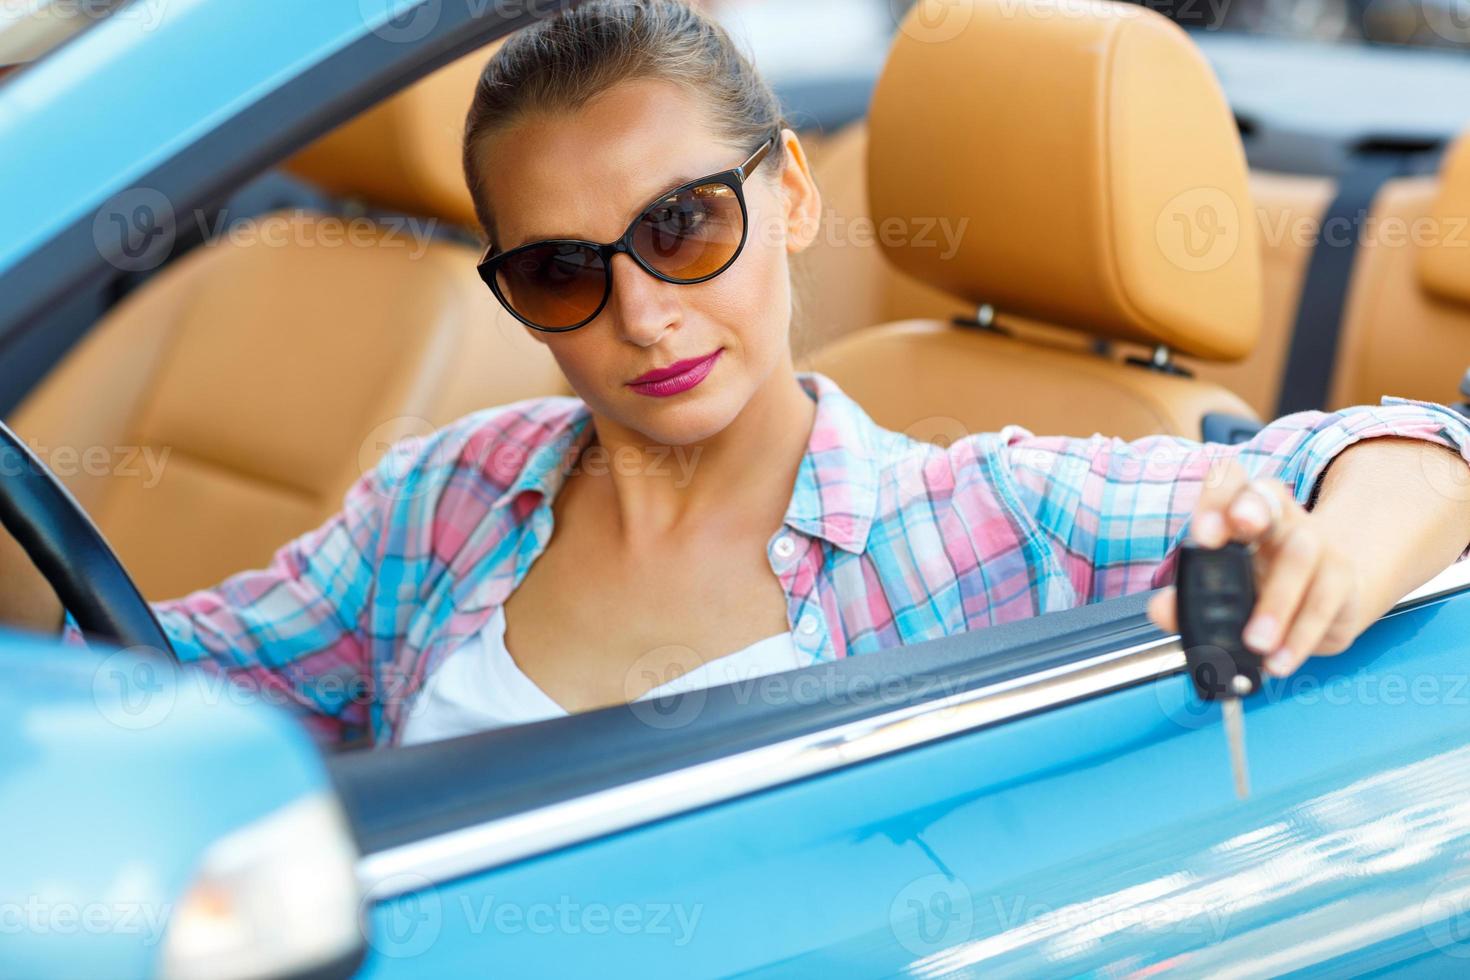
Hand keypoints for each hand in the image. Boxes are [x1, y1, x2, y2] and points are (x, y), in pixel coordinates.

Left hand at [1147, 460, 1363, 677]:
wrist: (1324, 602)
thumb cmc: (1260, 585)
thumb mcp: (1221, 589)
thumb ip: (1185, 598)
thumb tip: (1161, 609)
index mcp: (1241, 509)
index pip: (1229, 480)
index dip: (1215, 498)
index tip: (1202, 534)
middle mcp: (1280, 517)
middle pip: (1267, 496)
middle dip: (1247, 511)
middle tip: (1214, 542)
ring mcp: (1316, 543)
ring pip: (1299, 554)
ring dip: (1274, 603)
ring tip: (1254, 641)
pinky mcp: (1341, 579)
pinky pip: (1323, 602)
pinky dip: (1299, 637)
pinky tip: (1279, 660)